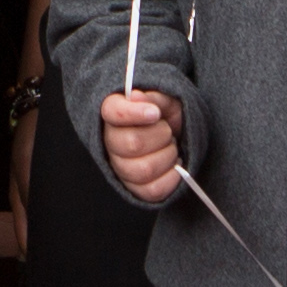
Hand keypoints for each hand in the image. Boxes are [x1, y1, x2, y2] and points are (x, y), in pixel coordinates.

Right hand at [98, 87, 185, 204]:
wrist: (175, 136)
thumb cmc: (164, 116)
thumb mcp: (164, 99)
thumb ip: (152, 97)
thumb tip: (135, 97)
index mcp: (113, 114)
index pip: (112, 112)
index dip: (134, 113)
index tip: (155, 113)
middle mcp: (111, 142)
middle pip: (132, 143)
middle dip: (161, 135)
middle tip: (168, 130)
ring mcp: (121, 168)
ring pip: (144, 169)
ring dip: (167, 156)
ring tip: (170, 147)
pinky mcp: (135, 188)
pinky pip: (153, 190)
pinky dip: (172, 177)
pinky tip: (174, 165)